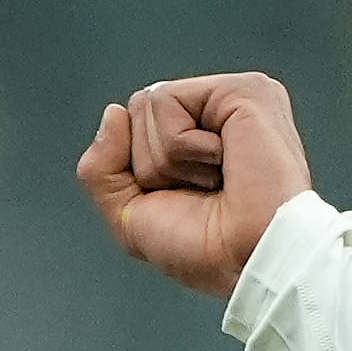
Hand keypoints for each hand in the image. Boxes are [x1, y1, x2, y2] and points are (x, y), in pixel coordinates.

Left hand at [75, 72, 310, 298]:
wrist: (249, 261)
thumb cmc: (204, 248)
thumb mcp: (130, 215)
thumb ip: (102, 168)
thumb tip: (113, 111)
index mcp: (201, 132)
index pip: (132, 125)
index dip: (138, 170)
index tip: (184, 199)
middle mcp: (219, 107)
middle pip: (137, 109)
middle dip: (151, 164)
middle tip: (203, 190)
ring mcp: (234, 95)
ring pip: (148, 104)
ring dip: (169, 159)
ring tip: (216, 180)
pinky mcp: (244, 89)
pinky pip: (167, 103)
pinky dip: (181, 147)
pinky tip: (225, 164)